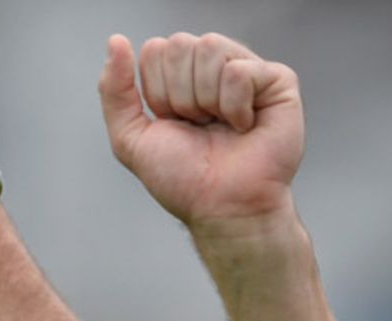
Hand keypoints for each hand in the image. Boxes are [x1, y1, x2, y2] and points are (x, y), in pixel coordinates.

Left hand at [99, 33, 303, 235]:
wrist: (223, 210)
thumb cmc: (186, 183)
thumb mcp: (132, 140)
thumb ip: (114, 92)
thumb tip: (116, 40)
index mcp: (181, 76)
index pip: (156, 50)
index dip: (158, 94)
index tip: (176, 126)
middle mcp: (213, 68)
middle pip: (180, 45)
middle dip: (181, 98)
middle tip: (201, 129)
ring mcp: (247, 71)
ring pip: (209, 49)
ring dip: (207, 101)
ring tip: (222, 127)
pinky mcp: (277, 81)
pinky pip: (239, 70)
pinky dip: (235, 105)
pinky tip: (245, 127)